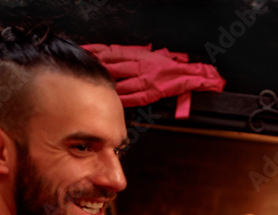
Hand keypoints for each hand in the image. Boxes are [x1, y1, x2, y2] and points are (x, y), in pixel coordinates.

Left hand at [82, 43, 224, 107]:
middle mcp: (142, 66)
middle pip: (113, 66)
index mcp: (141, 55)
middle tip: (83, 68)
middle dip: (98, 68)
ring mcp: (147, 80)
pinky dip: (122, 98)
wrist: (194, 76)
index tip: (84, 52)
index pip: (113, 52)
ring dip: (107, 84)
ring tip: (94, 86)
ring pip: (121, 82)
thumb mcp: (155, 55)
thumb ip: (138, 56)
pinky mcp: (153, 92)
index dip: (97, 52)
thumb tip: (117, 55)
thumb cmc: (175, 66)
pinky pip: (133, 96)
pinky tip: (113, 99)